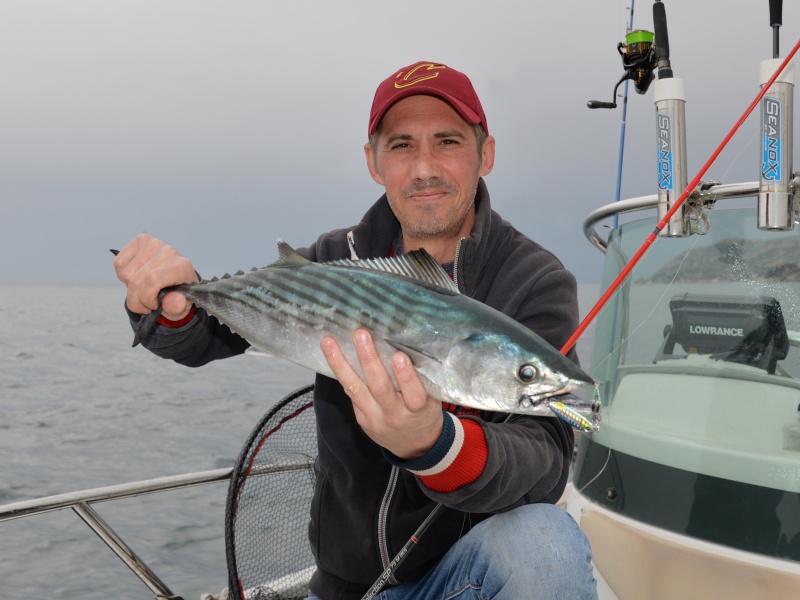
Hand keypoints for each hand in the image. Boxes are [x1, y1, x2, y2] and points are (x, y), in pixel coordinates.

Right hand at [113, 233, 197, 318]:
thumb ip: (177, 307)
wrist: (176, 281)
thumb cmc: (177, 295)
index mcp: (182, 267)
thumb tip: (172, 302)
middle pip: (136, 280)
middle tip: (146, 305)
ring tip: (144, 290)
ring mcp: (154, 244)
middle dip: (136, 300)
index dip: (146, 298)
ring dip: (130, 289)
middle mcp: (168, 252)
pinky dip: (122, 277)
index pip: (152, 279)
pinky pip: (119, 263)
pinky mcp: (141, 240)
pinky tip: (137, 278)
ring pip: (126, 274)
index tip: (152, 306)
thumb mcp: (180, 308)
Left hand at [321, 329, 443, 459]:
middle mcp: (395, 416)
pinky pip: (351, 393)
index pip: (414, 395)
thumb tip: (405, 345)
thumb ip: (421, 380)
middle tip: (360, 335)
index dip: (406, 376)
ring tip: (328, 343)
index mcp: (418, 411)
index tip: (399, 356)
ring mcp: (374, 419)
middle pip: (380, 388)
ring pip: (355, 390)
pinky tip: (331, 354)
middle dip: (368, 359)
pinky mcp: (361, 419)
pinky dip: (341, 372)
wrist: (414, 447)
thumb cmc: (424, 414)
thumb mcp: (432, 401)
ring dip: (340, 364)